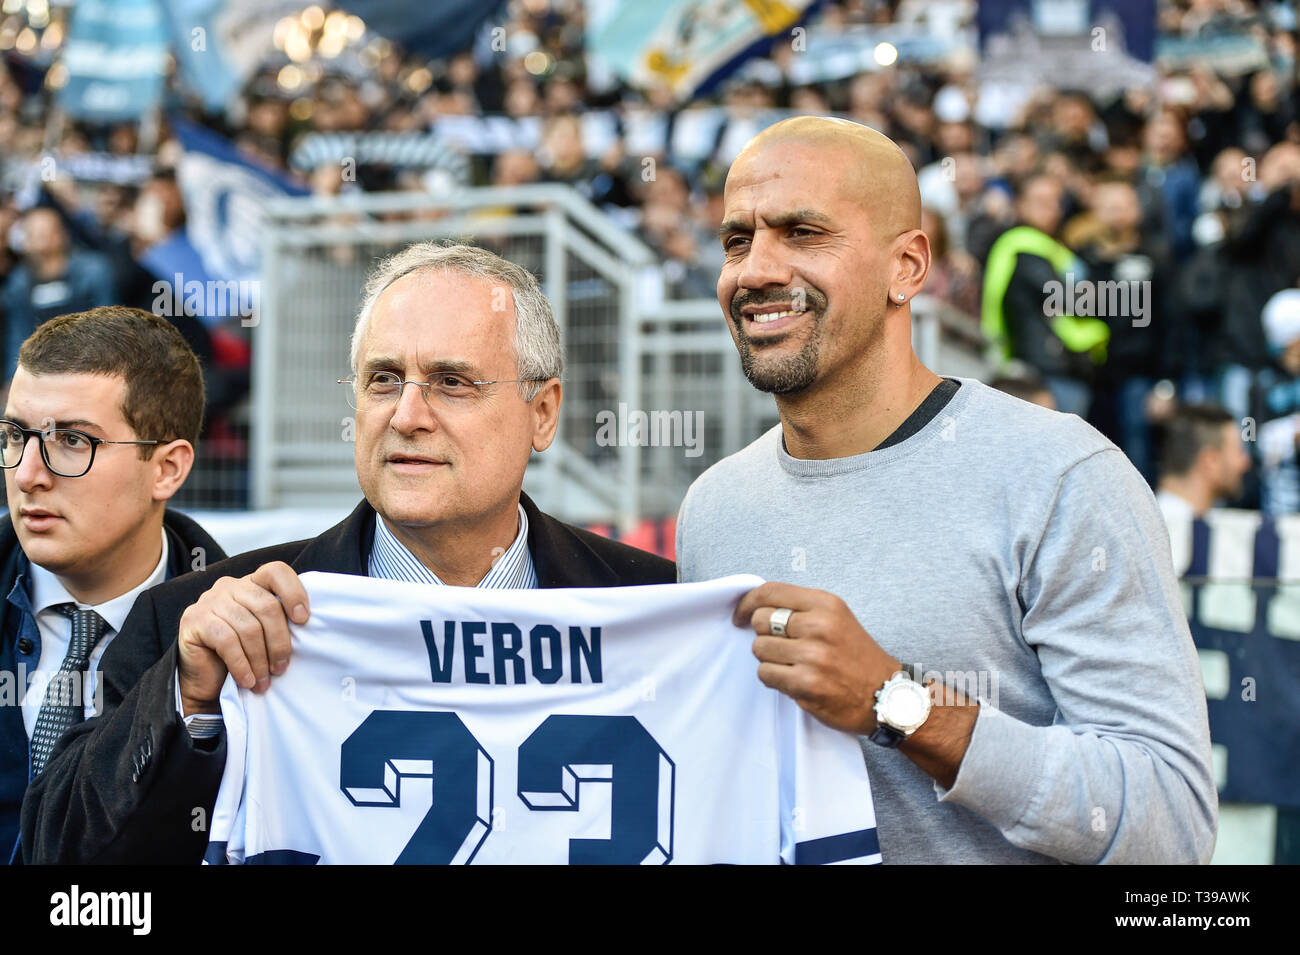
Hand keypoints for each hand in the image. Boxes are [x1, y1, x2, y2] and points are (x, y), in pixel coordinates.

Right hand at [177, 562, 308, 715]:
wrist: (204, 680)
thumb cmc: (242, 654)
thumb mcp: (265, 633)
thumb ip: (280, 620)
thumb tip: (306, 624)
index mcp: (252, 583)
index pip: (276, 572)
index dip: (294, 593)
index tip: (303, 620)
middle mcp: (229, 586)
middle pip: (267, 606)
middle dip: (279, 642)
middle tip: (281, 668)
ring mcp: (209, 601)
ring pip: (248, 628)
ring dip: (260, 660)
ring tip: (264, 681)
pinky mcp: (194, 620)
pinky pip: (227, 641)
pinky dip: (241, 664)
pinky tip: (247, 680)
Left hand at [734, 582, 898, 734]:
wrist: (886, 695)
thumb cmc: (857, 656)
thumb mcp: (837, 619)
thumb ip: (801, 609)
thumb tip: (755, 607)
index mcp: (826, 604)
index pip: (770, 592)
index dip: (747, 603)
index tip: (740, 615)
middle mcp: (819, 626)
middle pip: (760, 621)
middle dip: (763, 635)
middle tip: (781, 646)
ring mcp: (813, 657)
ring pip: (759, 649)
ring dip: (769, 660)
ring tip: (793, 665)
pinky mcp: (806, 685)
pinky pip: (766, 674)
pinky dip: (774, 679)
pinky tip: (795, 680)